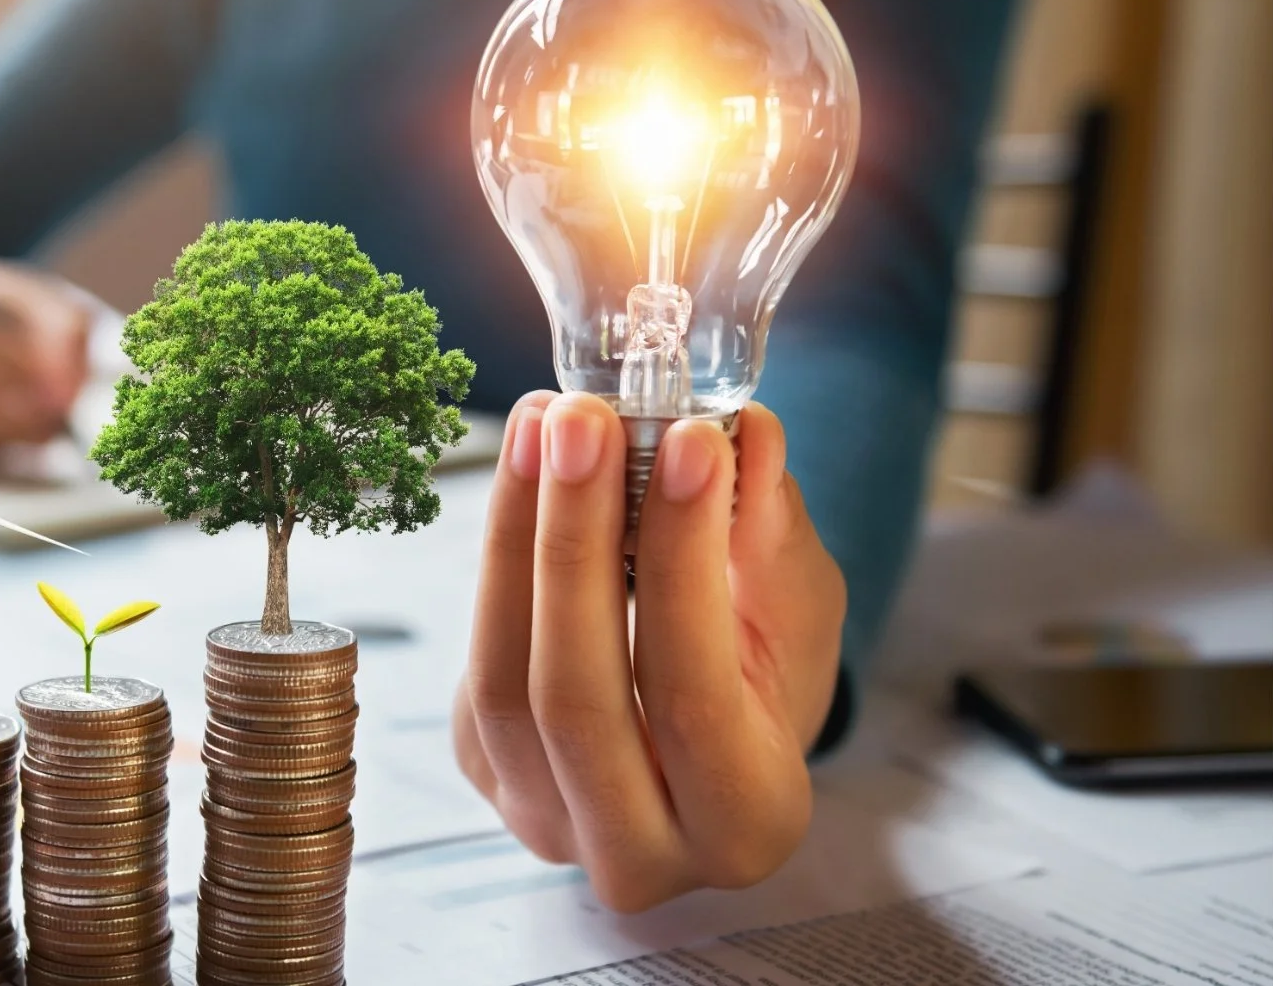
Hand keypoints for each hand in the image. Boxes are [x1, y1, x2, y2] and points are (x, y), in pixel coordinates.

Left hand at [452, 392, 844, 911]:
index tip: (687, 440)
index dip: (685, 562)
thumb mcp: (797, 612)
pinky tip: (524, 471)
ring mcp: (543, 823)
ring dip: (516, 535)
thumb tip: (743, 433)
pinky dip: (498, 557)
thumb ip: (769, 533)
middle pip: (574, 694)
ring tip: (542, 422)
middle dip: (574, 539)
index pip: (693, 695)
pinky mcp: (485, 773)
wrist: (704, 745)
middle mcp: (635, 854)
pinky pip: (475, 664)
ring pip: (501, 679)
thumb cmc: (768, 677)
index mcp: (742, 825)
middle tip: (583, 418)